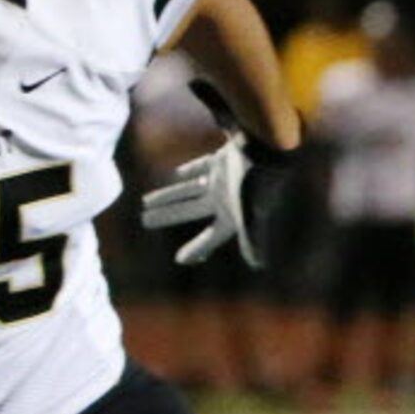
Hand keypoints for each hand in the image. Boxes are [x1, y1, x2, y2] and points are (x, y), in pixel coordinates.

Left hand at [140, 114, 297, 268]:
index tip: (179, 260)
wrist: (269, 148)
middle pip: (190, 212)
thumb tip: (258, 265)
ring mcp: (223, 180)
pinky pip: (200, 168)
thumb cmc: (259, 183)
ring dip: (169, 197)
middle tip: (145, 222)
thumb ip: (252, 238)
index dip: (196, 249)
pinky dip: (187, 172)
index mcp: (233, 216)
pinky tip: (174, 175)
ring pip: (189, 191)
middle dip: (168, 217)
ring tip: (145, 202)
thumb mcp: (252, 212)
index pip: (211, 237)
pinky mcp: (222, 160)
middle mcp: (226, 200)